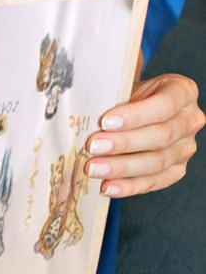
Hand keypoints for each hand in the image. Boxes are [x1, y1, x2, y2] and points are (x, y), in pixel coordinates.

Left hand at [85, 73, 204, 197]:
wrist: (131, 111)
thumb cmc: (125, 97)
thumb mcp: (122, 87)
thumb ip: (112, 97)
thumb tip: (83, 113)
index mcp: (182, 92)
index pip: (164, 104)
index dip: (136, 115)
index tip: (105, 122)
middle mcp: (190, 120)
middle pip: (161, 136)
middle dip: (123, 143)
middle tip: (92, 147)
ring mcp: (185, 148)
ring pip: (157, 162)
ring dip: (121, 167)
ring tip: (93, 168)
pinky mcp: (176, 171)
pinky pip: (153, 182)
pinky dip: (128, 186)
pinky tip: (107, 186)